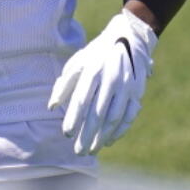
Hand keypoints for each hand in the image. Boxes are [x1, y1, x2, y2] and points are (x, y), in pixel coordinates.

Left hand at [48, 8, 157, 154]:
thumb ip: (64, 84)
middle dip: (87, 134)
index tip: (66, 134)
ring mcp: (126, 86)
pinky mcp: (137, 91)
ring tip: (92, 149)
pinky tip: (109, 140)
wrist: (127, 38)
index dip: (74, 118)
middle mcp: (111, 79)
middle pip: (97, 113)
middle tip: (79, 151)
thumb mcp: (77, 62)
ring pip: (114, 117)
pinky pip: (129, 115)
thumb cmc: (96, 54)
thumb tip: (52, 107)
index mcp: (93, 70)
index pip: (81, 100)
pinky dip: (120, 130)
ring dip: (103, 136)